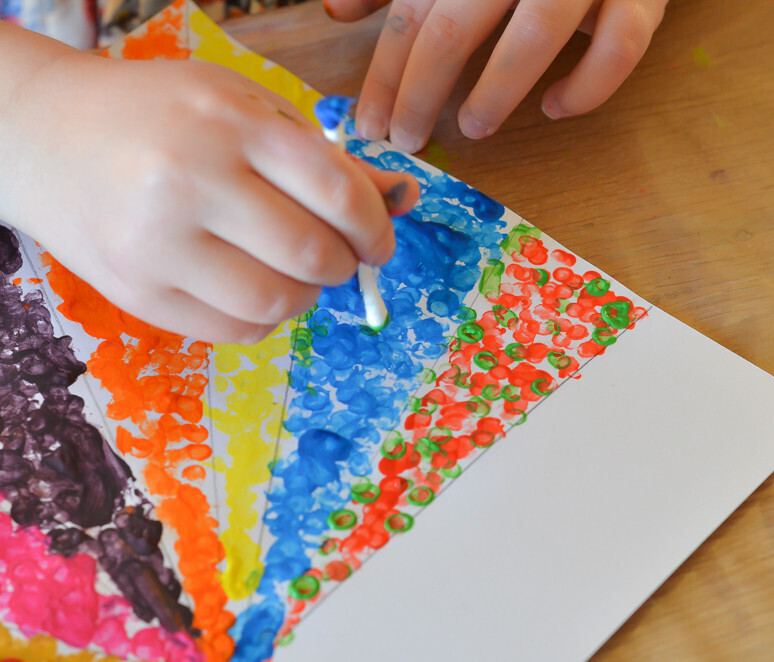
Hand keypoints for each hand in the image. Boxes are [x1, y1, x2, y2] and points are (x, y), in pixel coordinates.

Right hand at [0, 38, 417, 342]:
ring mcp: (158, 243)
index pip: (337, 191)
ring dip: (307, 296)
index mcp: (229, 124)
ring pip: (278, 303)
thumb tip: (406, 199)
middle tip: (337, 258)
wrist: (45, 136)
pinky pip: (236, 331)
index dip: (375, 226)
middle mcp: (191, 180)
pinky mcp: (136, 293)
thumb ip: (324, 157)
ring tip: (293, 272)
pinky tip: (253, 288)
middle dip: (344, 265)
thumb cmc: (161, 116)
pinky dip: (265, 319)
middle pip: (313, 255)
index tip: (378, 241)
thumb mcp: (245, 109)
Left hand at [323, 0, 668, 151]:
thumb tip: (336, 10)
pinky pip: (618, 48)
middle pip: (454, 25)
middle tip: (406, 140)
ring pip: (534, 34)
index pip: (411, 11)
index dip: (386, 74)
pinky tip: (555, 106)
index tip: (369, 125)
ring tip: (473, 128)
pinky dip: (586, 86)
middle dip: (421, 91)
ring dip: (496, 90)